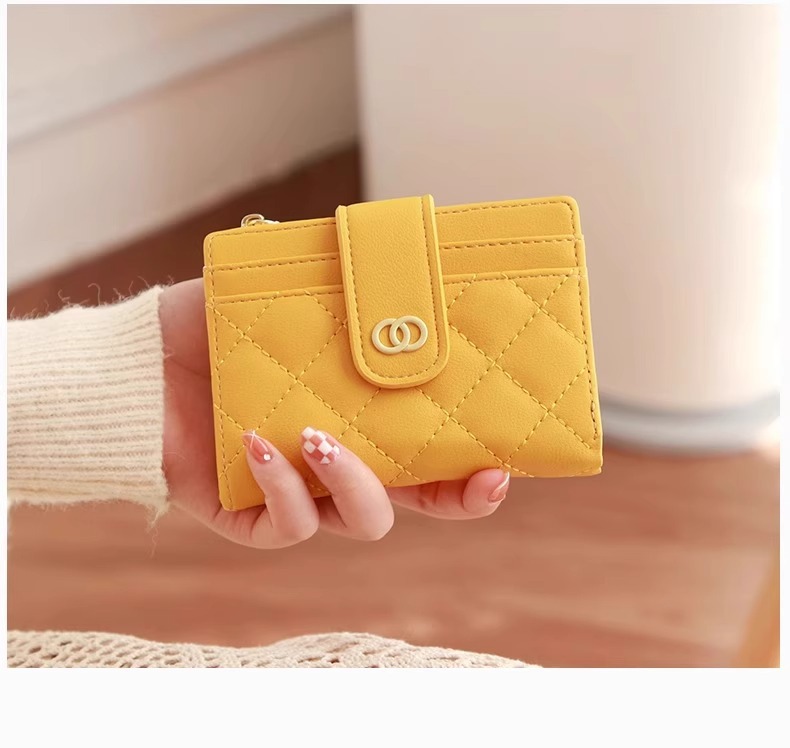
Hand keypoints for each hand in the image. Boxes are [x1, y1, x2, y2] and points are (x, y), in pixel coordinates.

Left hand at [159, 279, 509, 547]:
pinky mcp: (249, 515)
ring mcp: (299, 494)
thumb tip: (408, 249)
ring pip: (359, 521)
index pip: (431, 457)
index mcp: (359, 420)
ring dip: (355, 482)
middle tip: (479, 476)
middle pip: (415, 500)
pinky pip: (286, 526)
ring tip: (322, 435)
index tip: (504, 463)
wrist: (140, 353)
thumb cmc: (218, 322)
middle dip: (455, 500)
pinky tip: (256, 441)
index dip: (472, 472)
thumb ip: (346, 280)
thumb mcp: (291, 289)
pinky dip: (281, 488)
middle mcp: (337, 462)